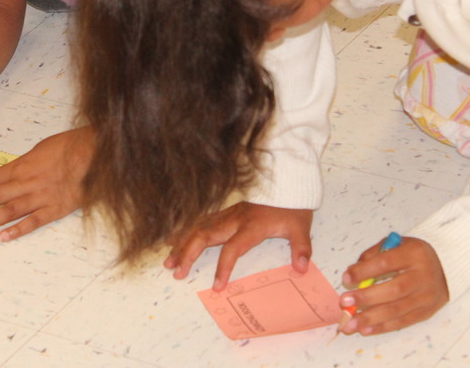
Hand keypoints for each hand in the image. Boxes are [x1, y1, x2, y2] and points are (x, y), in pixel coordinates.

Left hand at [0, 126, 94, 241]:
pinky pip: (33, 221)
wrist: (97, 153)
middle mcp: (26, 182)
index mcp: (23, 165)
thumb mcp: (43, 148)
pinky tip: (2, 237)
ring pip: (7, 211)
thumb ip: (26, 163)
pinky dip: (17, 230)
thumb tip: (13, 172)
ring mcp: (40, 197)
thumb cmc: (72, 146)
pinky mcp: (56, 209)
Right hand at [164, 202, 313, 288]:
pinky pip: (200, 221)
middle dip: (188, 254)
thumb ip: (301, 248)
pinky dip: (185, 231)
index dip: (223, 267)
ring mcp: (226, 214)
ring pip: (198, 228)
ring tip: (168, 261)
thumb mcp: (301, 228)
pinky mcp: (224, 212)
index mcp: (251, 227)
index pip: (232, 248)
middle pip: (204, 236)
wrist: (286, 184)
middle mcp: (233, 220)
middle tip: (177, 272)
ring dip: (181, 244)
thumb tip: (301, 268)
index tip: (217, 286)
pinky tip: (172, 239)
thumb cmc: (292, 207)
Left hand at [338, 236, 447, 334]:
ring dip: (371, 318)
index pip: (386, 263)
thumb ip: (373, 255)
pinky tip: (365, 329)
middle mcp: (423, 276)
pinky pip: (404, 321)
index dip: (364, 271)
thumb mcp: (394, 244)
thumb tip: (351, 274)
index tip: (345, 278)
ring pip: (398, 310)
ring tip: (350, 325)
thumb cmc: (411, 254)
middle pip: (394, 290)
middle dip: (366, 298)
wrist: (445, 266)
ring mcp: (427, 296)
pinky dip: (383, 327)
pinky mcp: (428, 312)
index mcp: (414, 254)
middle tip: (344, 302)